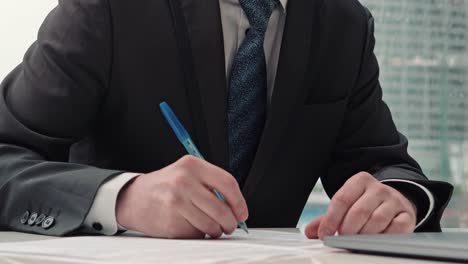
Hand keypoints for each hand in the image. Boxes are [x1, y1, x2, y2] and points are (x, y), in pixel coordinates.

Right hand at [115, 155, 247, 238]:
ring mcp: (176, 203)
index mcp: (192, 165)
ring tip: (209, 226)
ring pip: (210, 226)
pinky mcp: (170, 222)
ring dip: (215, 231)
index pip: (228, 183)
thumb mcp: (187, 173)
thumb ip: (211, 184)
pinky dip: (197, 234)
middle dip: (230, 223)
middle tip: (229, 226)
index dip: (239, 202)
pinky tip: (188, 225)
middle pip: (221, 209)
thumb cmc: (165, 186)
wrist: (133, 198)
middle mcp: (184, 182)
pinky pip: (196, 235)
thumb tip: (236, 207)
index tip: (242, 214)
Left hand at [305, 172, 416, 239]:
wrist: (394, 201)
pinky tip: (375, 243)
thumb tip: (310, 231)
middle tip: (341, 239)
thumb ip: (327, 218)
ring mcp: (394, 201)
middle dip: (347, 229)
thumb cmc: (365, 205)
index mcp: (359, 181)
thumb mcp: (346, 206)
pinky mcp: (407, 215)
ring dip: (363, 235)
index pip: (342, 199)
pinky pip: (396, 229)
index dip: (331, 219)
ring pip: (377, 220)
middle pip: (359, 210)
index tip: (324, 234)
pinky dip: (383, 238)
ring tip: (355, 242)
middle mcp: (378, 188)